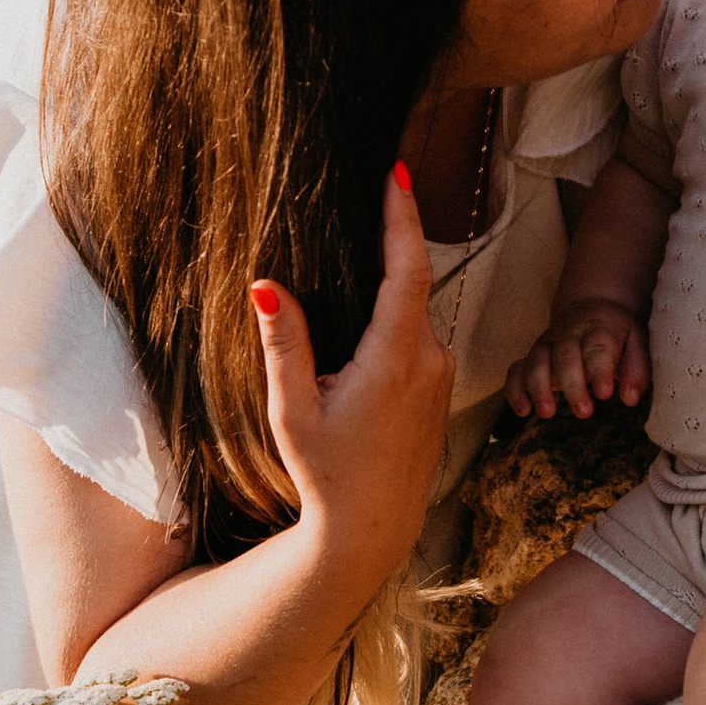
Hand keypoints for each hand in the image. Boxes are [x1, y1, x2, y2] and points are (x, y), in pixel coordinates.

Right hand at [249, 162, 451, 595]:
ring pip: (412, 316)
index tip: (396, 173)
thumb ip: (283, 344)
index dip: (402, 217)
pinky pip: (419, 339)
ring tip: (352, 268)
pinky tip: (363, 334)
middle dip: (385, 249)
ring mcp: (440, 378)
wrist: (371, 531)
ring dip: (384, 297)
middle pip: (408, 287)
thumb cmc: (326, 474)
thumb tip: (264, 285)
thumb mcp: (291, 411)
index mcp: (395, 358)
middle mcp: (430, 361)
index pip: (408, 268)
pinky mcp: (439, 392)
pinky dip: (395, 324)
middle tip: (364, 200)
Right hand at [505, 298, 651, 423]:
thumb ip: (636, 370)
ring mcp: (547, 345)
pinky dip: (515, 389)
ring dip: (539, 387)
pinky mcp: (532, 356)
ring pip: (536, 362)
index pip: (597, 349)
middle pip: (565, 357)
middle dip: (572, 385)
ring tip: (547, 413)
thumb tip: (630, 398)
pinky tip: (522, 411)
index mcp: (599, 330)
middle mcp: (569, 336)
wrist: (592, 306)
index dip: (599, 370)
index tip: (605, 394)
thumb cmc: (618, 333)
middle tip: (584, 412)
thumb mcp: (637, 343)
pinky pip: (516, 370)